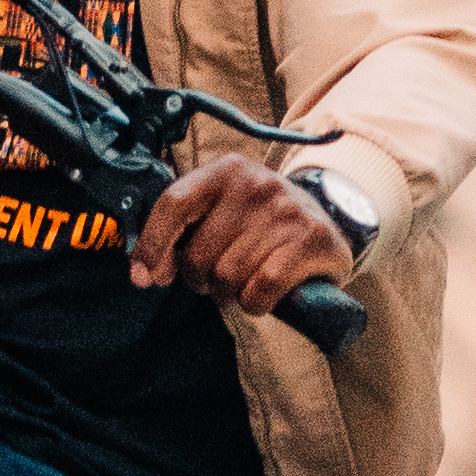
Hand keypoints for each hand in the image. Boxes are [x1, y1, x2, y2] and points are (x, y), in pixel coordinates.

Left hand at [129, 150, 356, 316]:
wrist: (331, 219)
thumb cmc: (261, 223)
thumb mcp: (223, 210)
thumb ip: (181, 231)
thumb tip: (144, 273)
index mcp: (226, 171)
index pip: (173, 204)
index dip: (152, 245)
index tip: (146, 277)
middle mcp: (255, 184)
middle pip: (199, 254)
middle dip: (201, 280)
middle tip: (219, 278)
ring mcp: (285, 210)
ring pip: (228, 277)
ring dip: (230, 294)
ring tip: (244, 284)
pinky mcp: (310, 240)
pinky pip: (260, 290)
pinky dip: (255, 304)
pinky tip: (263, 295)